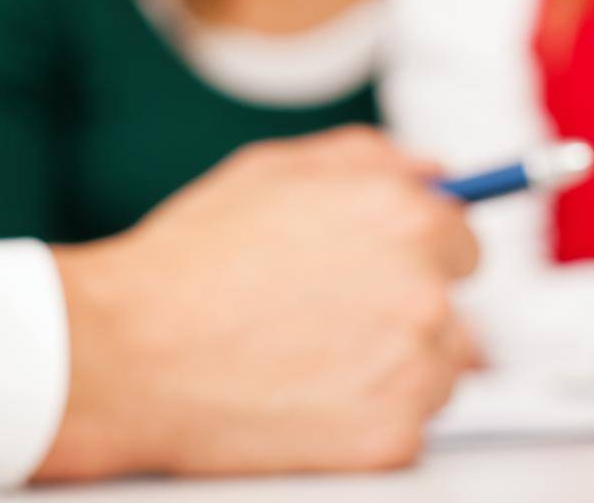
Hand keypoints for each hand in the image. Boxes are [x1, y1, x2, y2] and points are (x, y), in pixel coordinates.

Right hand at [32, 126, 480, 479]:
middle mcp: (424, 289)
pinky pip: (409, 427)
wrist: (130, 354)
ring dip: (395, 368)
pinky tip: (307, 398)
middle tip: (328, 318)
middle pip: (455, 308)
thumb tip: (434, 169)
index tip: (380, 271)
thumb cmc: (191, 260)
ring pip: (438, 371)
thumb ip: (370, 156)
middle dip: (404, 310)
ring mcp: (413, 368)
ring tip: (309, 358)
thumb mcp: (274, 169)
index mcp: (405, 215)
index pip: (463, 240)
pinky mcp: (393, 437)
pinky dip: (367, 419)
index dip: (416, 254)